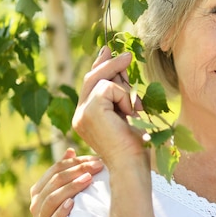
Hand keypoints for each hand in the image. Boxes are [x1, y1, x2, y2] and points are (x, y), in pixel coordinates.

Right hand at [29, 148, 103, 216]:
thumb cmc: (73, 212)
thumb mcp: (69, 191)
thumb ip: (67, 172)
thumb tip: (71, 150)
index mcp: (39, 190)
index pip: (55, 170)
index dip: (75, 162)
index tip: (96, 159)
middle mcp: (36, 205)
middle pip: (54, 183)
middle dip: (77, 172)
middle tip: (97, 166)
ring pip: (51, 200)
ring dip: (70, 188)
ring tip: (88, 180)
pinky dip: (60, 212)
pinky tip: (72, 203)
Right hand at [72, 46, 146, 171]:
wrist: (131, 164)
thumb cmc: (135, 145)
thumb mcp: (127, 113)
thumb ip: (121, 94)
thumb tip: (121, 68)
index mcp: (86, 116)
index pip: (90, 85)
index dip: (100, 66)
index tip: (108, 51)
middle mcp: (79, 114)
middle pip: (92, 78)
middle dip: (110, 64)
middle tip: (127, 55)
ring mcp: (82, 113)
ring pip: (102, 81)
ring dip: (125, 90)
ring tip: (136, 109)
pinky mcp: (90, 110)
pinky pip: (109, 88)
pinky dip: (124, 97)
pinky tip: (130, 113)